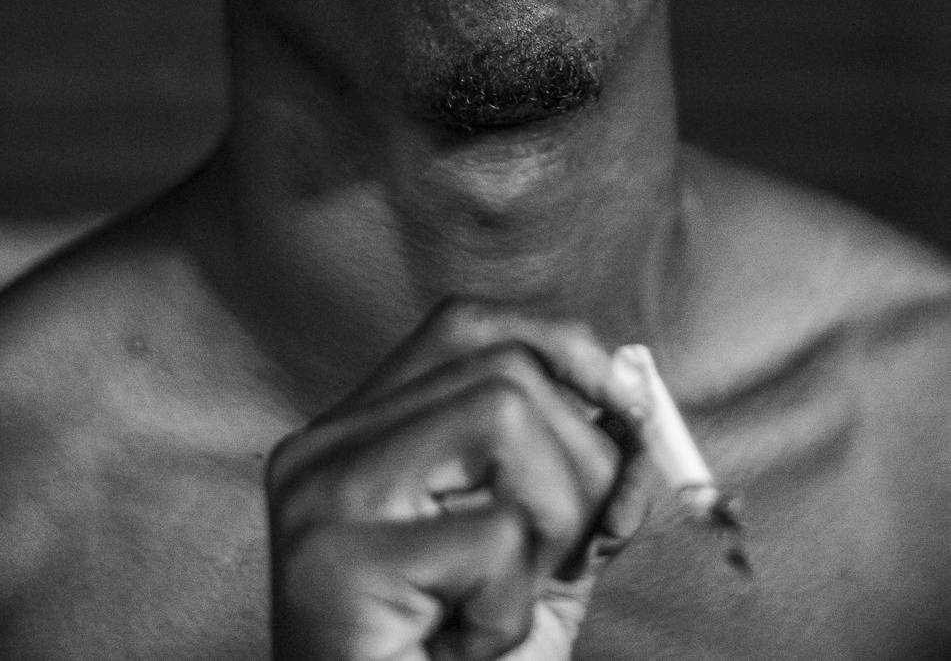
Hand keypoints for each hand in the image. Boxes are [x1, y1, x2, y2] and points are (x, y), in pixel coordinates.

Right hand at [265, 297, 649, 659]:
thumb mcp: (537, 559)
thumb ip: (578, 476)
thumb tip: (635, 398)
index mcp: (357, 433)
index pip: (464, 325)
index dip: (558, 345)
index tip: (625, 404)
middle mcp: (322, 446)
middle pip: (503, 371)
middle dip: (583, 463)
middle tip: (568, 557)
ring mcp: (317, 495)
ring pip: (505, 420)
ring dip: (550, 529)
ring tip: (500, 609)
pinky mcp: (332, 559)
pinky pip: (494, 534)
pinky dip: (512, 607)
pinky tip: (465, 650)